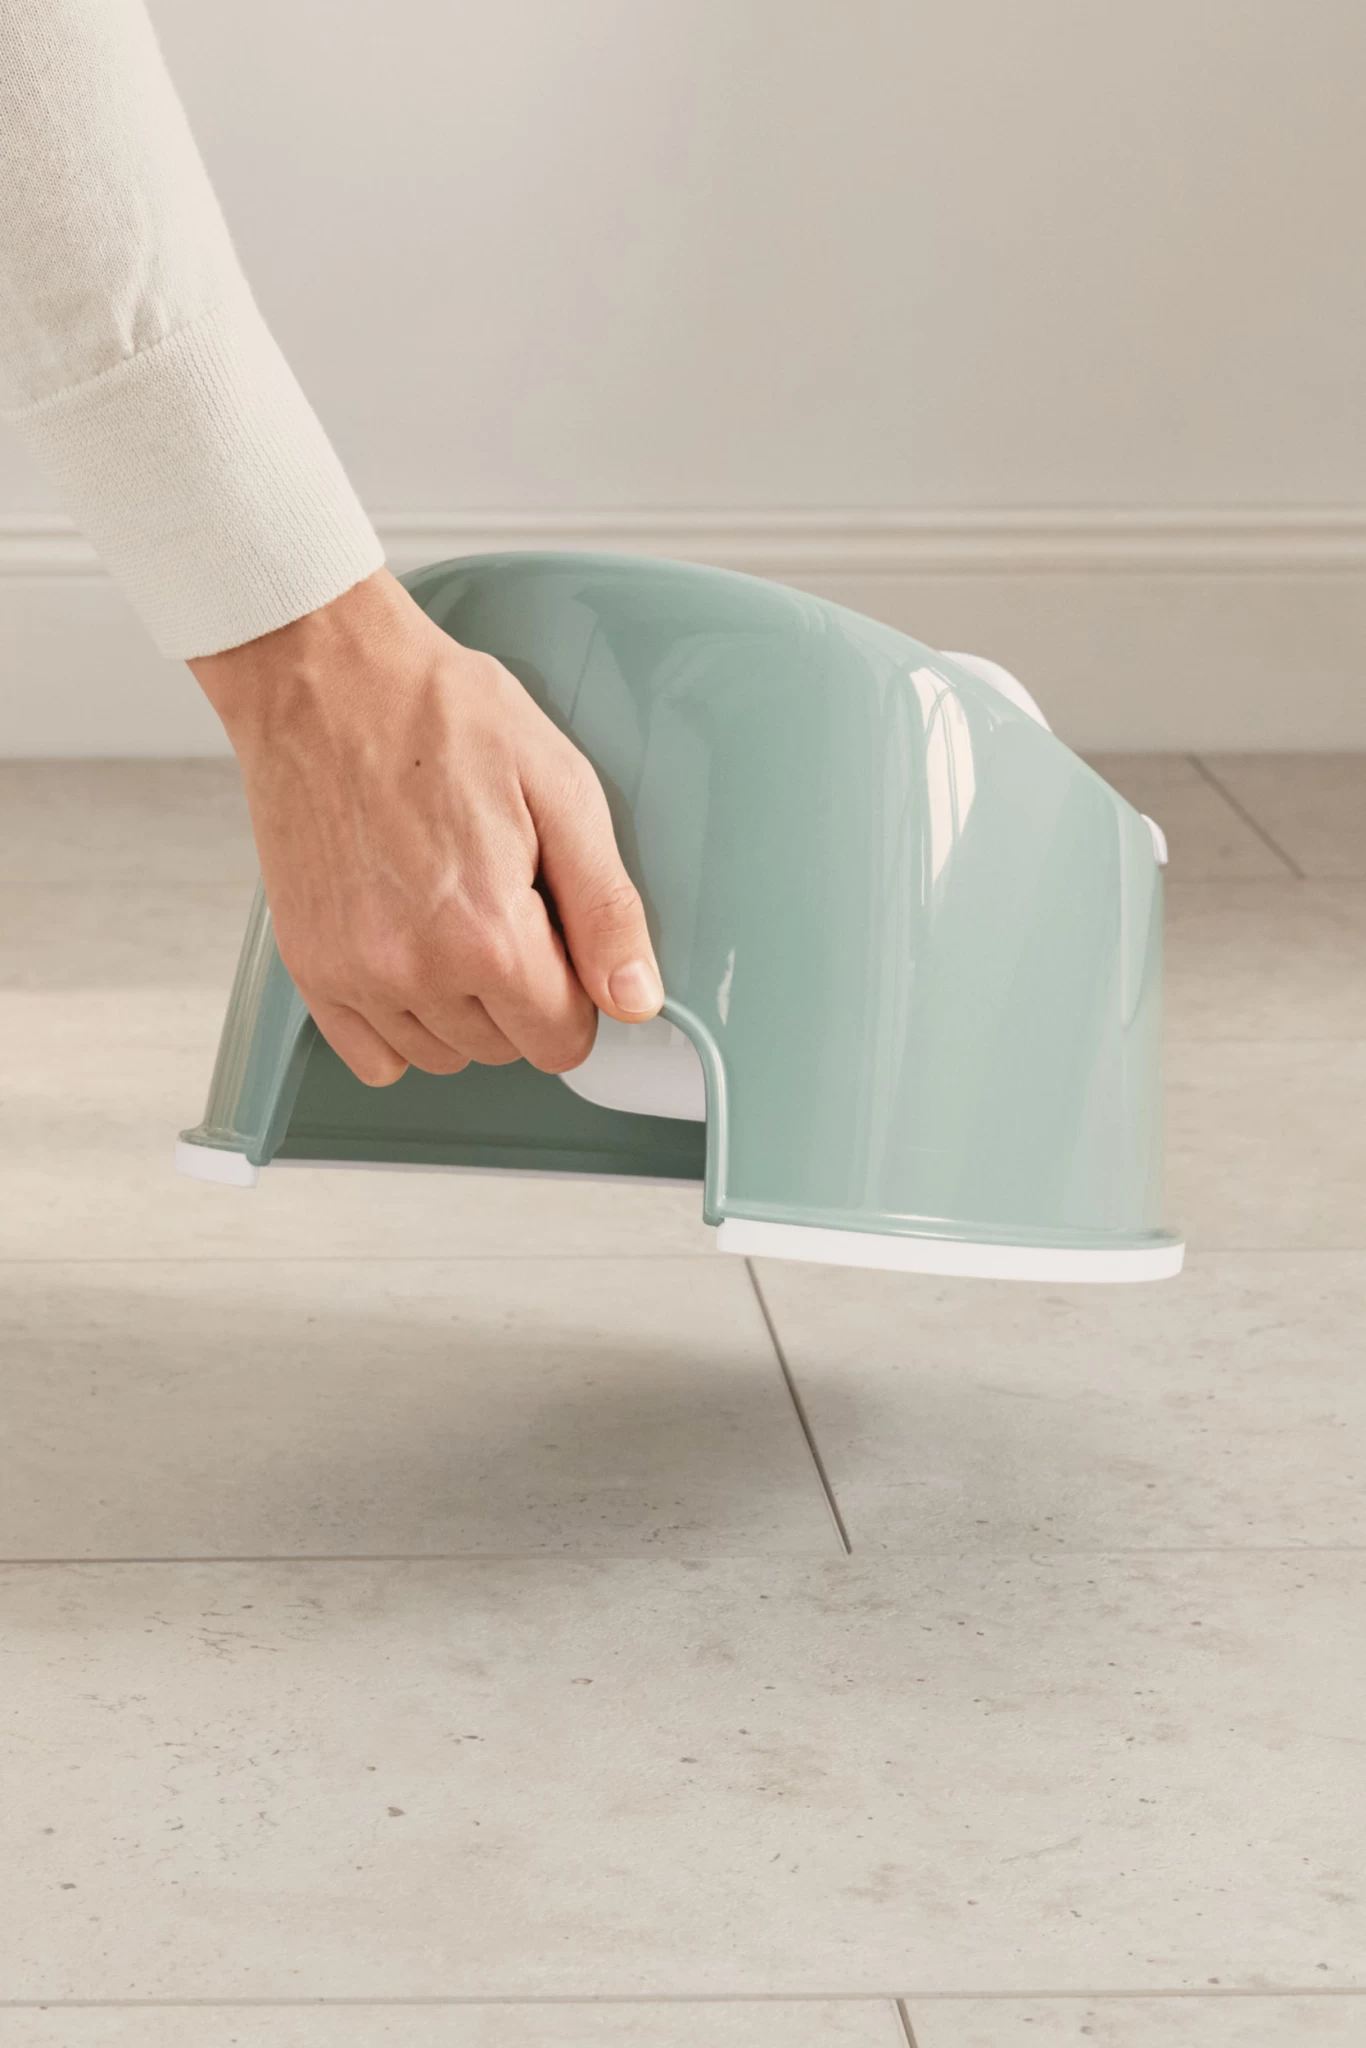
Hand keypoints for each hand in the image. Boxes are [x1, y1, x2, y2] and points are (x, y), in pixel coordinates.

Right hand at [190, 567, 662, 1085]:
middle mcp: (413, 969)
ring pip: (443, 1053)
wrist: (324, 675)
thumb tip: (636, 999)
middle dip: (522, 992)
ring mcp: (352, 974)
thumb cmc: (439, 713)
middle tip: (501, 899)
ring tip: (451, 915)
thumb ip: (606, 907)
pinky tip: (410, 955)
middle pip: (504, 1049)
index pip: (563, 1039)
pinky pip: (372, 1055)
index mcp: (486, 932)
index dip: (576, 987)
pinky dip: (400, 1023)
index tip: (556, 929)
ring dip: (462, 1008)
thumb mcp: (560, 788)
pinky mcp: (307, 966)